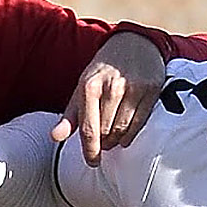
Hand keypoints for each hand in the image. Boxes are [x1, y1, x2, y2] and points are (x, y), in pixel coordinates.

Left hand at [52, 31, 166, 163]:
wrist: (134, 44)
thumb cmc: (103, 72)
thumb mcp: (82, 89)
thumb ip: (69, 116)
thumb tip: (54, 137)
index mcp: (89, 86)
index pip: (89, 129)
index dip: (90, 151)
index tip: (93, 162)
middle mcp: (112, 86)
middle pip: (106, 132)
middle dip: (104, 143)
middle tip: (104, 143)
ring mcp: (133, 88)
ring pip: (123, 130)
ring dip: (118, 141)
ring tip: (114, 138)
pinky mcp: (151, 90)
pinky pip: (140, 123)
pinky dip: (131, 134)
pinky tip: (126, 134)